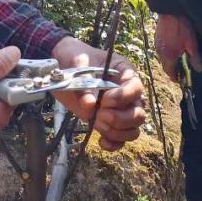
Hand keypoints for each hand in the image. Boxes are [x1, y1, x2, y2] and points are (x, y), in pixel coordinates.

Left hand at [49, 36, 146, 151]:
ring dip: (117, 132)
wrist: (63, 65)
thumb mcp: (77, 60)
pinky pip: (121, 139)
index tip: (104, 100)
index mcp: (124, 72)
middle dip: (120, 118)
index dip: (124, 97)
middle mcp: (127, 93)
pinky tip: (101, 141)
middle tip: (99, 114)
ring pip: (133, 129)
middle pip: (139, 113)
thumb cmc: (74, 56)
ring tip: (97, 123)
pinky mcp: (108, 122)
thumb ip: (83, 79)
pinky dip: (113, 144)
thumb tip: (89, 104)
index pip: (136, 87)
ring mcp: (119, 109)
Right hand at [154, 14, 200, 79]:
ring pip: (162, 58)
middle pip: (165, 66)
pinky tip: (173, 48)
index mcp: (168, 56)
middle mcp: (160, 52)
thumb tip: (199, 70)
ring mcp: (156, 44)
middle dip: (172, 70)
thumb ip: (195, 58)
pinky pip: (160, 50)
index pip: (169, 72)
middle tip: (181, 71)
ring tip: (178, 59)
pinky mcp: (156, 37)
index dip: (175, 78)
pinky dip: (166, 53)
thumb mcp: (191, 43)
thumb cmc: (181, 27)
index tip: (180, 80)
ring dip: (169, 61)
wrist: (170, 11)